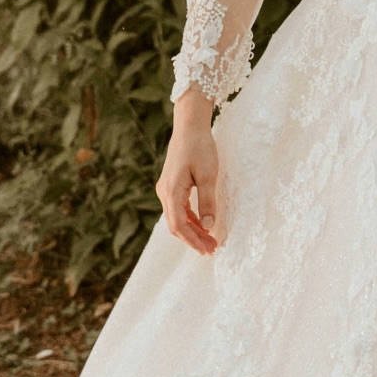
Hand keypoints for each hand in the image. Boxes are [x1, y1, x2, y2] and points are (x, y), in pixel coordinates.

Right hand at [156, 105, 223, 254]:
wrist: (189, 126)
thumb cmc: (200, 148)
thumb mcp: (208, 176)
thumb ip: (207, 202)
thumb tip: (208, 226)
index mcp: (171, 192)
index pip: (179, 225)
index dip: (193, 240)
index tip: (207, 250)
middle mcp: (164, 192)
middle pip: (176, 225)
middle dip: (193, 239)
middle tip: (211, 249)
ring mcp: (166, 189)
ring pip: (176, 218)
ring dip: (192, 230)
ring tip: (209, 240)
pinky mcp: (171, 185)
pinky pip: (178, 208)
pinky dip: (190, 219)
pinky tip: (203, 224)